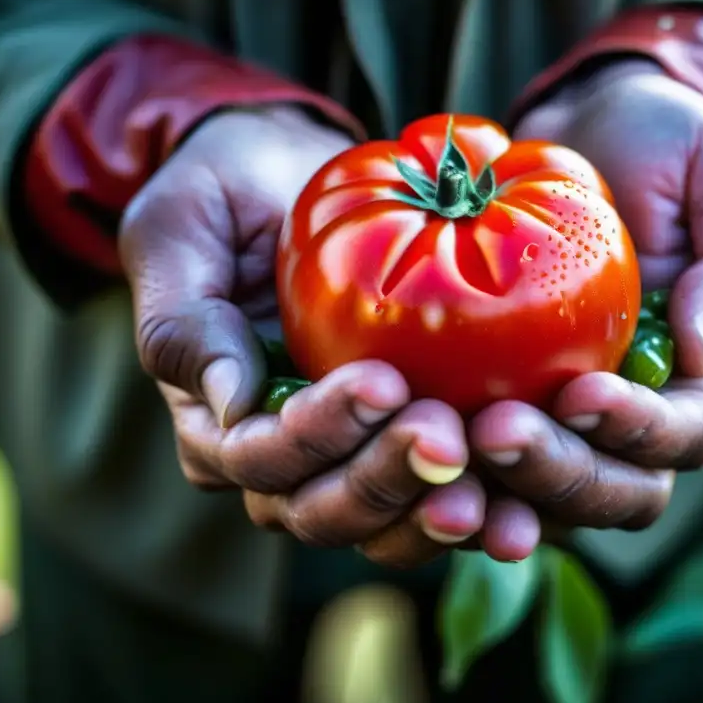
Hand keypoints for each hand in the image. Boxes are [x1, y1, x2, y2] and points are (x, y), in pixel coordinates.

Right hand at [119, 107, 537, 566]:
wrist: (287, 177)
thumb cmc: (224, 195)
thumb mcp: (177, 230)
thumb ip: (182, 318)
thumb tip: (228, 403)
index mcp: (215, 426)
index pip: (258, 457)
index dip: (316, 435)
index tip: (381, 382)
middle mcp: (279, 463)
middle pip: (322, 510)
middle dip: (383, 482)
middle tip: (445, 438)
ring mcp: (347, 461)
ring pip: (383, 524)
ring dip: (434, 513)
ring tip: (489, 491)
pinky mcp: (405, 448)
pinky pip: (440, 496)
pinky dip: (483, 508)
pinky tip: (525, 508)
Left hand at [469, 60, 702, 531]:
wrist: (584, 129)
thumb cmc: (668, 148)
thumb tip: (702, 350)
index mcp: (694, 381)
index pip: (683, 437)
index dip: (639, 432)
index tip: (583, 393)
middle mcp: (628, 418)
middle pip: (610, 490)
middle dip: (558, 474)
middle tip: (495, 434)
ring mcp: (558, 418)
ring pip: (539, 496)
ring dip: (497, 495)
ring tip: (444, 458)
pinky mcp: (493, 402)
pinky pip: (473, 461)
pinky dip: (444, 471)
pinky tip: (400, 449)